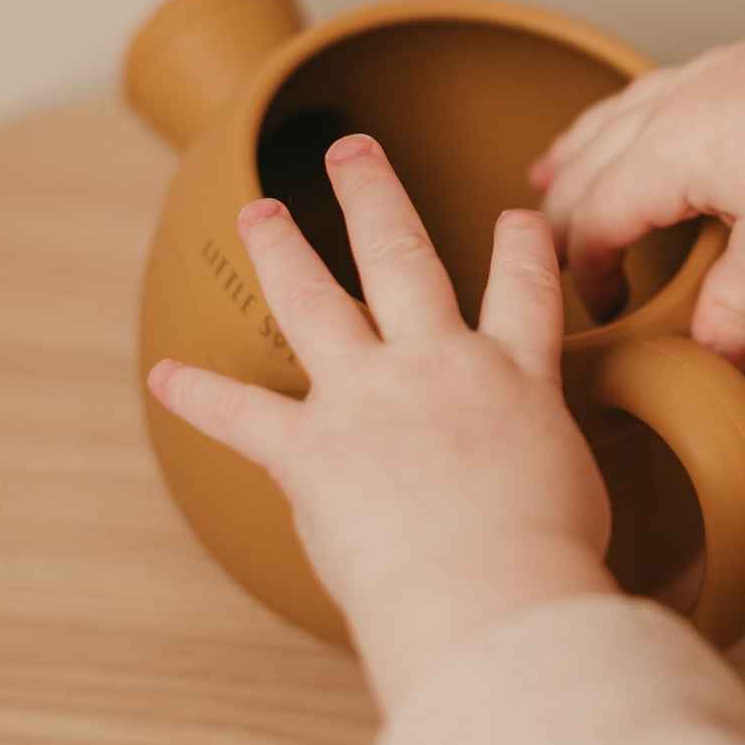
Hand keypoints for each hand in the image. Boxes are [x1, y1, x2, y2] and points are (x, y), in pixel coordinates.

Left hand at [146, 134, 614, 711]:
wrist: (493, 590)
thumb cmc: (546, 558)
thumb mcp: (578, 491)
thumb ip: (545, 467)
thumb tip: (535, 494)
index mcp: (516, 378)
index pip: (524, 289)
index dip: (520, 247)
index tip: (516, 217)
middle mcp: (439, 367)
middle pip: (403, 258)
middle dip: (373, 198)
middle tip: (352, 154)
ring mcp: (370, 400)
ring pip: (317, 303)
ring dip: (282, 251)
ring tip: (258, 212)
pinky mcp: (312, 450)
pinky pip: (244, 415)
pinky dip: (201, 397)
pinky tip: (166, 376)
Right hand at [531, 14, 744, 362]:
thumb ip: (735, 309)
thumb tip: (712, 360)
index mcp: (668, 154)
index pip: (595, 220)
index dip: (588, 270)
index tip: (606, 308)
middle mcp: (673, 105)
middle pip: (587, 164)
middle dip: (562, 214)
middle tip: (550, 253)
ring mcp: (706, 74)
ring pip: (614, 114)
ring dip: (576, 150)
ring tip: (548, 169)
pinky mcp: (740, 59)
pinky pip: (658, 86)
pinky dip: (628, 114)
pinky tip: (642, 121)